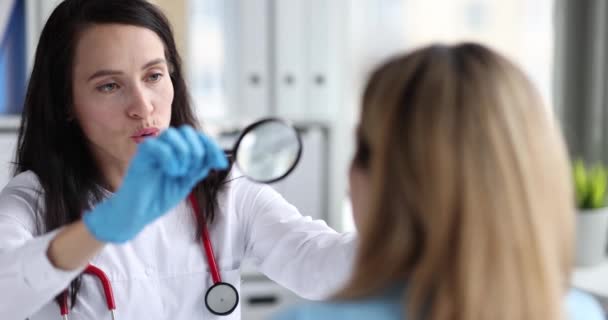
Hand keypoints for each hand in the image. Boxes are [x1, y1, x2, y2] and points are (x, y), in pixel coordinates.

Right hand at [83, 125, 227, 242]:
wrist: (138, 213)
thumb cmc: (158, 198)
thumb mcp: (186, 183)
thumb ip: (199, 169)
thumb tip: (215, 158)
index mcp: (178, 151)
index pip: (198, 138)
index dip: (212, 147)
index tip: (221, 164)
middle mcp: (166, 147)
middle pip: (187, 131)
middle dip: (197, 150)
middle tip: (192, 170)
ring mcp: (153, 149)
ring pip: (172, 134)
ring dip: (183, 153)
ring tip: (180, 172)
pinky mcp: (141, 155)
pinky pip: (156, 145)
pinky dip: (169, 157)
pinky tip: (171, 171)